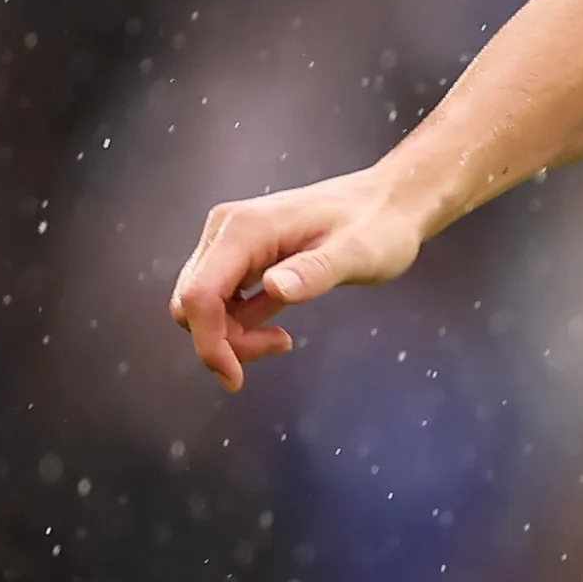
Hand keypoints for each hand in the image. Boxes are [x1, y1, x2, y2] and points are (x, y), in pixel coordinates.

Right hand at [168, 166, 431, 390]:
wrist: (388, 203)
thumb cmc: (378, 225)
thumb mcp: (358, 254)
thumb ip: (315, 272)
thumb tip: (273, 287)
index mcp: (245, 228)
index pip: (199, 294)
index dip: (208, 342)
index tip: (235, 378)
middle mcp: (227, 231)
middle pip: (194, 302)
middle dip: (223, 340)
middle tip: (280, 345)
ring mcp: (232, 242)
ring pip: (204, 304)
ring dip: (233, 334)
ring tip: (283, 339)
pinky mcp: (243, 255)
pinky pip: (222, 299)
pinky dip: (240, 322)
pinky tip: (278, 327)